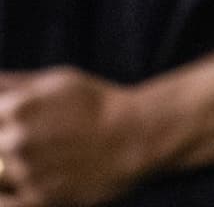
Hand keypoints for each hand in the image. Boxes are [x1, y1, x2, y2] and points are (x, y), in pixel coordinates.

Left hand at [0, 68, 155, 204]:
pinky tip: (22, 183)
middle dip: (4, 146)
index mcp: (17, 107)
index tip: (9, 128)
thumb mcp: (59, 81)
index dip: (1, 123)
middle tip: (28, 143)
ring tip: (34, 159)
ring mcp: (27, 171)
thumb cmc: (99, 104)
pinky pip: (8, 202)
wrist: (138, 135)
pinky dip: (10, 195)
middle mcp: (16, 141)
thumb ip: (14, 84)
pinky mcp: (39, 198)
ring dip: (6, 170)